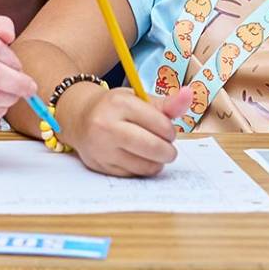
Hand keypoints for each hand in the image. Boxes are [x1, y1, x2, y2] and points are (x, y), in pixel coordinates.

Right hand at [69, 85, 192, 176]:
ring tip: (154, 153)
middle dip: (168, 151)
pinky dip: (141, 169)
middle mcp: (107, 126)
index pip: (161, 124)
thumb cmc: (114, 108)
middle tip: (168, 149)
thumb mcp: (137, 99)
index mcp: (119, 103)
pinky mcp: (99, 165)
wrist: (78, 117)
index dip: (170, 131)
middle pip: (153, 148)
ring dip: (157, 162)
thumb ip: (166, 102)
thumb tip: (189, 95)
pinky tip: (138, 159)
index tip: (168, 131)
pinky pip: (132, 174)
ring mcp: (101, 148)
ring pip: (145, 166)